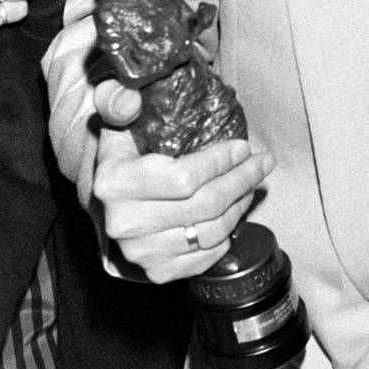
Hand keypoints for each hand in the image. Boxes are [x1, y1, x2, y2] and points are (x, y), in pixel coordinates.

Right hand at [92, 78, 272, 282]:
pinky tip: (234, 211)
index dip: (221, 162)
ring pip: (212, 230)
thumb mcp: (116, 122)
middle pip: (205, 205)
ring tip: (252, 183)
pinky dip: (229, 234)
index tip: (243, 147)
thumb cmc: (124, 157)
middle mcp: (124, 223)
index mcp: (113, 184)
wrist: (107, 205)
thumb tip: (130, 97)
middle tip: (261, 162)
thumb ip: (116, 101)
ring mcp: (140, 252)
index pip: (184, 178)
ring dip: (241, 204)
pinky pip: (208, 256)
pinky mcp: (158, 272)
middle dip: (242, 179)